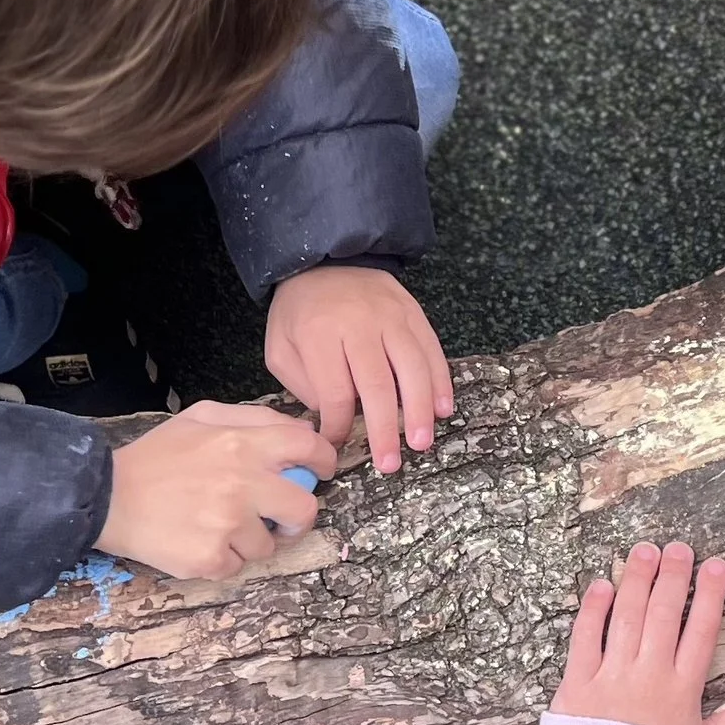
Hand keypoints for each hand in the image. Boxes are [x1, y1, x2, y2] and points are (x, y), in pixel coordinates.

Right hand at [96, 400, 335, 579]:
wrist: (103, 497)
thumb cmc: (155, 458)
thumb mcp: (200, 418)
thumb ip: (253, 419)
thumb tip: (302, 430)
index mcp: (242, 444)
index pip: (309, 448)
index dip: (323, 461)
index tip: (319, 472)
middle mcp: (242, 484)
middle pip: (305, 509)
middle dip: (297, 517)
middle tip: (278, 518)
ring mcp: (227, 524)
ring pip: (268, 544)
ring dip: (249, 539)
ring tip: (214, 524)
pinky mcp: (210, 557)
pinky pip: (237, 565)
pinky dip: (221, 558)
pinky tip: (196, 539)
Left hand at [266, 265, 452, 474]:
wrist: (325, 261)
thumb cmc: (300, 313)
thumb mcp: (280, 348)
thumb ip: (303, 385)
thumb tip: (335, 418)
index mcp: (319, 336)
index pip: (336, 393)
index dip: (339, 426)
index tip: (337, 445)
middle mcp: (359, 326)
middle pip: (378, 386)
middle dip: (386, 430)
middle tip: (391, 464)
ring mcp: (391, 318)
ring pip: (413, 369)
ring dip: (420, 410)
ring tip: (422, 442)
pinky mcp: (414, 313)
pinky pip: (432, 351)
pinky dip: (440, 382)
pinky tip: (443, 409)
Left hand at [550, 539, 724, 724]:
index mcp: (683, 688)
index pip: (702, 630)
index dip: (711, 594)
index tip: (716, 566)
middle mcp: (650, 675)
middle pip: (665, 614)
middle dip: (674, 576)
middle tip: (679, 547)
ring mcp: (612, 676)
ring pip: (627, 616)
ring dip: (636, 579)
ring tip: (643, 551)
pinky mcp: (578, 682)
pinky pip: (585, 637)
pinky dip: (593, 609)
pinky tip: (601, 585)